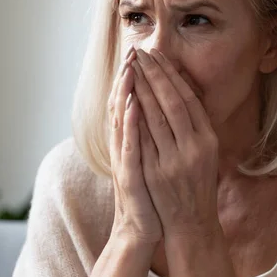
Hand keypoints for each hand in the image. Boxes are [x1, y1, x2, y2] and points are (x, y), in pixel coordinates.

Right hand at [108, 48, 161, 244]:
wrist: (143, 228)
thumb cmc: (151, 192)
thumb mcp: (150, 157)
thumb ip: (149, 133)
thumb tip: (154, 107)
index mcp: (131, 139)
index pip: (130, 100)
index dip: (134, 76)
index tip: (140, 51)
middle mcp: (124, 145)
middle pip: (123, 103)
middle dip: (130, 75)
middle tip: (133, 48)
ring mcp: (124, 159)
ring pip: (123, 118)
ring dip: (126, 90)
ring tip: (130, 65)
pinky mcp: (129, 175)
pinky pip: (130, 144)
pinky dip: (130, 122)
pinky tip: (132, 103)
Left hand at [131, 49, 220, 238]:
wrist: (191, 223)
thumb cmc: (196, 184)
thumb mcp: (205, 152)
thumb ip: (194, 126)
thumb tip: (180, 91)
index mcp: (208, 139)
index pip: (188, 99)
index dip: (172, 75)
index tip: (158, 56)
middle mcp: (195, 147)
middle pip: (172, 102)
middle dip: (155, 75)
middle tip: (141, 53)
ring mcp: (175, 161)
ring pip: (157, 117)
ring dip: (142, 89)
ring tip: (130, 67)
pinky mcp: (156, 174)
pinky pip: (144, 139)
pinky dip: (135, 117)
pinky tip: (126, 98)